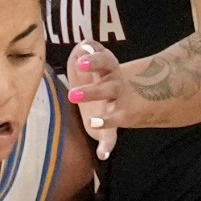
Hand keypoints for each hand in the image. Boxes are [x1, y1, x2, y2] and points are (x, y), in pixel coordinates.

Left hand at [66, 41, 127, 157]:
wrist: (128, 92)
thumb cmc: (99, 72)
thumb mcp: (91, 57)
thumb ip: (86, 49)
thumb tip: (83, 46)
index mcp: (109, 69)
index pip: (104, 61)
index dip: (94, 61)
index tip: (80, 61)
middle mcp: (116, 87)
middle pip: (108, 88)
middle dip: (92, 92)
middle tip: (72, 95)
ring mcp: (117, 106)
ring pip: (115, 113)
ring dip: (105, 119)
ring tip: (93, 124)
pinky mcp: (114, 124)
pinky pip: (112, 137)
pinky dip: (107, 146)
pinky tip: (103, 154)